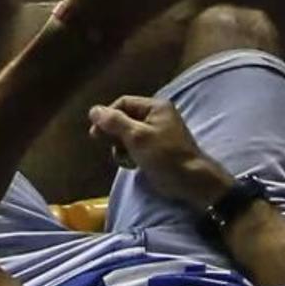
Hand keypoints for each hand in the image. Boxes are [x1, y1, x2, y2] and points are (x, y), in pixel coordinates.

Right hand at [84, 96, 219, 197]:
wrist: (191, 182)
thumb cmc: (165, 155)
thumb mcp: (137, 137)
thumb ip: (114, 122)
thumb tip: (93, 110)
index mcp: (155, 107)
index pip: (123, 103)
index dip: (108, 116)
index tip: (96, 133)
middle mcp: (157, 116)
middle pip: (125, 119)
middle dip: (115, 134)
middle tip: (109, 147)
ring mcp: (158, 133)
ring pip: (129, 135)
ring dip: (122, 147)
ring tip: (124, 159)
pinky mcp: (157, 150)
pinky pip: (137, 146)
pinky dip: (131, 154)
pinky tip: (131, 164)